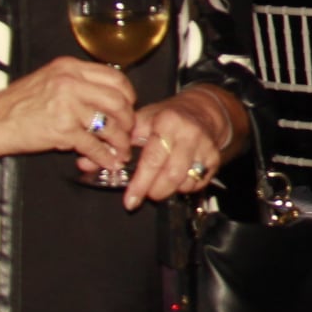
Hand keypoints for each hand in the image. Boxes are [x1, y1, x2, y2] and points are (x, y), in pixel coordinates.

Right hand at [0, 56, 138, 170]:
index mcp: (70, 68)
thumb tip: (110, 97)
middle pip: (118, 100)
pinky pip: (94, 145)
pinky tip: (108, 161)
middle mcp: (71, 82)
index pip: (115, 77)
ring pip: (110, 124)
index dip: (128, 95)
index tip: (128, 107)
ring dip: (120, 141)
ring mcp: (67, 106)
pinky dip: (105, 156)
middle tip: (127, 131)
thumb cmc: (18, 103)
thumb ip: (78, 83)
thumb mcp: (50, 80)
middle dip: (128, 120)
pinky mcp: (62, 130)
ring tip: (120, 150)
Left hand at [114, 87, 235, 210]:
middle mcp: (189, 134)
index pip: (152, 160)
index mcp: (168, 122)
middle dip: (155, 191)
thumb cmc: (165, 118)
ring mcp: (205, 147)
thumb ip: (121, 141)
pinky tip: (176, 179)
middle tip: (146, 194)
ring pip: (186, 183)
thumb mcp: (142, 120)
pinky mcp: (215, 159)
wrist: (200, 111)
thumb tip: (96, 162)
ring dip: (169, 190)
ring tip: (160, 184)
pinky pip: (198, 184)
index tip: (130, 201)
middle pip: (172, 175)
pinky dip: (184, 187)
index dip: (140, 183)